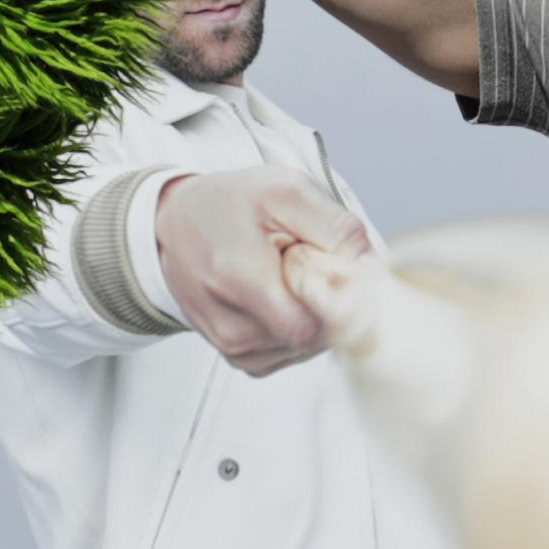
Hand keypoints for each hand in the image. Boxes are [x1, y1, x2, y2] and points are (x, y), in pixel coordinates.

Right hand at [154, 165, 369, 375]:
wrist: (177, 224)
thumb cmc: (231, 204)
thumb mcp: (285, 191)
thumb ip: (334, 226)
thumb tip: (372, 267)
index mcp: (237, 277)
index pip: (313, 326)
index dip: (340, 301)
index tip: (336, 268)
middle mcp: (230, 325)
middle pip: (315, 338)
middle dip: (327, 304)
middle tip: (308, 264)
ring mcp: (232, 347)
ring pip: (307, 349)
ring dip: (313, 314)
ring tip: (287, 276)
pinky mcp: (238, 357)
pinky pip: (291, 353)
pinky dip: (297, 327)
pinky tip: (282, 296)